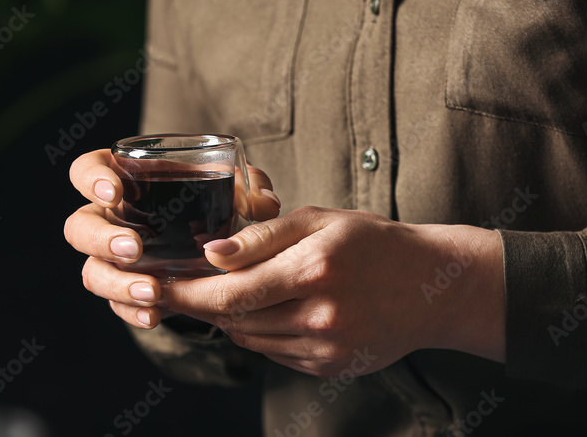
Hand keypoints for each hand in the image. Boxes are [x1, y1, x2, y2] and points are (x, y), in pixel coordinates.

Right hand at [63, 148, 281, 329]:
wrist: (220, 243)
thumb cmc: (217, 199)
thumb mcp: (235, 186)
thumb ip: (250, 185)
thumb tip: (264, 203)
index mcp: (125, 180)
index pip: (86, 170)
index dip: (91, 179)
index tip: (115, 193)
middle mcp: (111, 218)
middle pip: (79, 227)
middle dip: (101, 239)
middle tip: (135, 249)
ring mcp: (113, 256)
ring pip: (91, 270)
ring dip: (117, 284)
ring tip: (151, 292)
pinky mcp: (126, 288)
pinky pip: (116, 304)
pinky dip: (132, 312)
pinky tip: (154, 316)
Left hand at [159, 207, 504, 376]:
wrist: (432, 286)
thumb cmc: (373, 242)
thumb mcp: (319, 219)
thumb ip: (262, 235)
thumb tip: (210, 254)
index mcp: (313, 270)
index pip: (228, 292)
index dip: (185, 293)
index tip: (154, 287)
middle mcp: (320, 316)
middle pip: (233, 321)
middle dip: (198, 306)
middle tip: (174, 288)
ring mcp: (327, 348)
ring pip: (250, 340)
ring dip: (228, 319)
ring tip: (224, 292)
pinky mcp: (331, 367)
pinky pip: (275, 354)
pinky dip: (259, 333)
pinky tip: (267, 309)